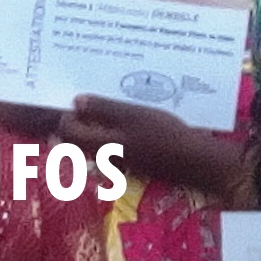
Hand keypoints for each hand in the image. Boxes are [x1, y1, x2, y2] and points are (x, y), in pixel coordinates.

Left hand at [64, 98, 237, 197]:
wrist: (194, 160)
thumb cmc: (163, 135)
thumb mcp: (132, 115)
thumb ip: (103, 109)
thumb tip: (76, 102)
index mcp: (100, 145)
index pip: (69, 132)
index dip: (67, 115)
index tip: (75, 99)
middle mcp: (105, 157)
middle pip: (79, 140)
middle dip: (78, 122)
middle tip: (85, 102)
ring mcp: (119, 161)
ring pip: (96, 143)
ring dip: (95, 126)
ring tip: (106, 105)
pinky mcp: (133, 160)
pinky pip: (113, 145)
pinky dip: (112, 132)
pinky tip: (126, 118)